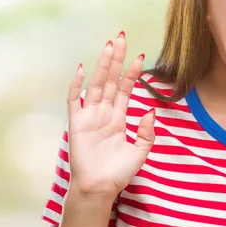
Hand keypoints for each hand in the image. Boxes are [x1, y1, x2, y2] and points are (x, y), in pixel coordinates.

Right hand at [66, 32, 155, 199]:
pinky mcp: (76, 124)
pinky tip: (81, 69)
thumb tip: (150, 111)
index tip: (141, 56)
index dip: (132, 72)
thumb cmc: (119, 172)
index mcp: (119, 117)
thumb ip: (147, 132)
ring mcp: (90, 117)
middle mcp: (104, 113)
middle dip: (116, 59)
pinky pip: (74, 101)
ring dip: (102, 65)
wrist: (101, 188)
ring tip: (109, 46)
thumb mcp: (140, 151)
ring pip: (96, 84)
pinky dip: (76, 85)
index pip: (125, 88)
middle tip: (122, 38)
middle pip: (110, 80)